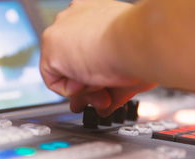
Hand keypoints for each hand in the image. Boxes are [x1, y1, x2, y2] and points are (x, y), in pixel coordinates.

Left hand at [40, 0, 155, 115]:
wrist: (137, 42)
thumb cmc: (143, 49)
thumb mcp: (128, 67)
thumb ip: (112, 86)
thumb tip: (105, 108)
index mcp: (99, 14)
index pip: (87, 46)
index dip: (95, 73)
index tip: (107, 87)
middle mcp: (79, 16)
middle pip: (74, 61)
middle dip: (88, 86)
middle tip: (104, 99)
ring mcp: (63, 27)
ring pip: (65, 71)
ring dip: (83, 89)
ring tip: (102, 92)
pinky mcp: (51, 43)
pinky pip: (54, 80)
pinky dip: (71, 90)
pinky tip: (88, 80)